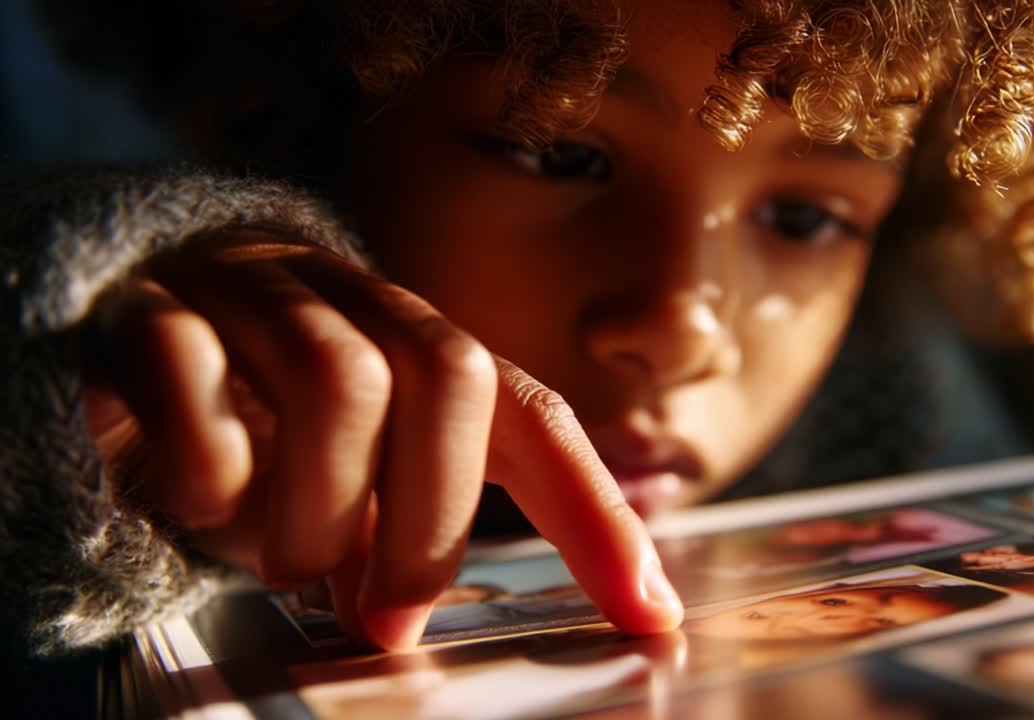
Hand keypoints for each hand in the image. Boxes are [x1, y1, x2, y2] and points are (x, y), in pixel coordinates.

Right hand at [82, 232, 682, 649]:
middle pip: (449, 373)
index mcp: (422, 349)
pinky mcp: (151, 307)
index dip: (596, 514)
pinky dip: (211, 466)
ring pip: (336, 378)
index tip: (647, 613)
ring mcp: (257, 292)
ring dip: (324, 511)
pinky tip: (204, 503)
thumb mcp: (352, 482)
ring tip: (291, 565)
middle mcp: (355, 305)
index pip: (535, 418)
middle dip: (431, 521)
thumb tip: (410, 615)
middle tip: (385, 619)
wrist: (130, 335)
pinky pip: (192, 369)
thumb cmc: (262, 431)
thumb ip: (402, 525)